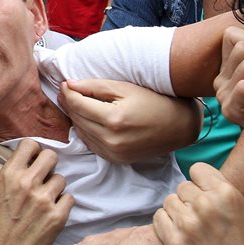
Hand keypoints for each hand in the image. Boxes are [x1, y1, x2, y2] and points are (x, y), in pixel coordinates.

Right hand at [0, 140, 72, 244]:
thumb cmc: (2, 220)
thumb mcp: (1, 188)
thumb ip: (17, 170)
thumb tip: (35, 156)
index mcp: (10, 174)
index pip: (30, 144)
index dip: (34, 152)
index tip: (34, 161)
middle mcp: (27, 183)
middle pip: (51, 156)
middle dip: (49, 166)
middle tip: (44, 178)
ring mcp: (44, 199)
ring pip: (61, 179)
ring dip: (55, 188)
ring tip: (44, 200)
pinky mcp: (58, 215)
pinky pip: (69, 198)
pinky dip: (62, 205)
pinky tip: (51, 212)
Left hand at [59, 79, 192, 162]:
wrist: (179, 126)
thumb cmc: (154, 101)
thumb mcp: (125, 88)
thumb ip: (95, 86)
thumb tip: (69, 85)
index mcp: (113, 119)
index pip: (77, 105)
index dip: (68, 93)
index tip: (64, 84)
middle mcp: (111, 140)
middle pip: (77, 119)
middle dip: (69, 104)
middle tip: (67, 91)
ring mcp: (113, 153)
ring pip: (81, 133)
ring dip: (76, 118)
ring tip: (77, 103)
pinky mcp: (116, 160)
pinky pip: (91, 145)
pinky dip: (86, 132)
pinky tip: (89, 120)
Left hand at [153, 163, 243, 244]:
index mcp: (227, 194)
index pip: (198, 169)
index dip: (203, 180)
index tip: (207, 193)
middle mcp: (205, 205)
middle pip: (184, 187)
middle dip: (192, 199)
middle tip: (202, 215)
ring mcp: (187, 224)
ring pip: (171, 202)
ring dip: (179, 211)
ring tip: (190, 225)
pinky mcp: (174, 243)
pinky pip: (159, 218)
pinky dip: (166, 223)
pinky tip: (179, 233)